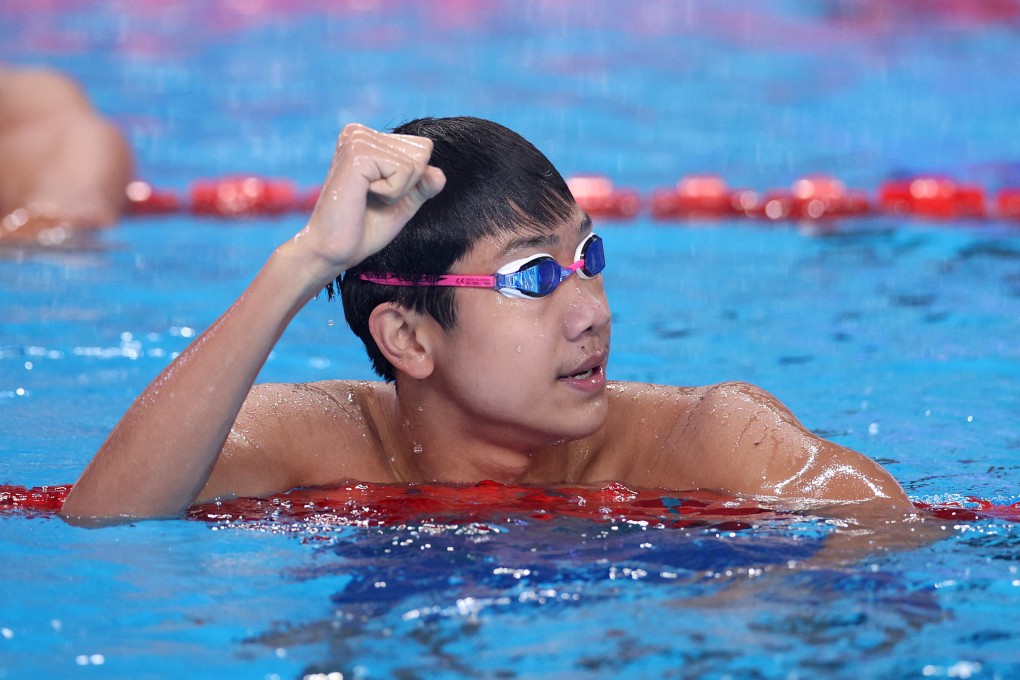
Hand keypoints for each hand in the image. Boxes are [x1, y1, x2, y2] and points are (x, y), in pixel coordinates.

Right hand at [295, 123, 445, 277]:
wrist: (334, 250)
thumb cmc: (364, 228)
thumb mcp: (402, 204)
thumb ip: (423, 186)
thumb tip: (439, 173)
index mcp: (367, 138)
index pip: (422, 148)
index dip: (411, 181)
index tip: (380, 194)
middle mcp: (359, 132)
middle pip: (422, 151)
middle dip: (406, 184)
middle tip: (373, 198)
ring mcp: (356, 140)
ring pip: (415, 162)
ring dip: (398, 190)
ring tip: (367, 198)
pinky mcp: (357, 153)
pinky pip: (404, 171)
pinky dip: (392, 193)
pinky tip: (363, 196)